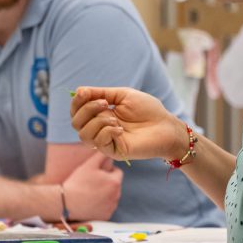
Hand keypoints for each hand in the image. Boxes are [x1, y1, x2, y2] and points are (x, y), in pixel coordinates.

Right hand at [61, 152, 123, 220]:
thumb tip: (109, 150)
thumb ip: (102, 155)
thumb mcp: (89, 164)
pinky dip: (101, 204)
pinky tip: (90, 201)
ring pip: (111, 196)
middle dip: (107, 182)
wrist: (67, 203)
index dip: (107, 170)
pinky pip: (107, 207)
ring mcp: (111, 207)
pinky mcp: (106, 216)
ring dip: (105, 193)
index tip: (97, 173)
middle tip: (92, 182)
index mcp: (114, 182)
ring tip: (90, 192)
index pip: (118, 172)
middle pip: (115, 184)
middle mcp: (116, 195)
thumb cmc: (78, 182)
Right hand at [70, 86, 184, 161]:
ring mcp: (106, 141)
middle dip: (87, 109)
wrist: (166, 126)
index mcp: (100, 114)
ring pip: (83, 134)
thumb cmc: (148, 110)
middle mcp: (99, 128)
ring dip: (98, 122)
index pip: (77, 111)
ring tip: (116, 119)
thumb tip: (78, 90)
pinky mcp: (114, 151)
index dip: (76, 101)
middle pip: (76, 123)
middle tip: (105, 103)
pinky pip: (99, 143)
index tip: (85, 92)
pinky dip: (107, 132)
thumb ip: (100, 93)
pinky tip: (121, 130)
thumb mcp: (122, 95)